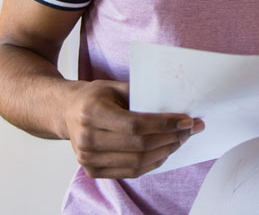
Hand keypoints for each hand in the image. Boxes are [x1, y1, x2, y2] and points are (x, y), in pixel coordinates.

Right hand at [62, 80, 203, 178]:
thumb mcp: (114, 87)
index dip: (164, 124)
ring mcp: (87, 159)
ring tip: (182, 139)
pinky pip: (131, 172)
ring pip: (137, 162)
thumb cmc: (95, 96)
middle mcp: (86, 139)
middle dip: (171, 137)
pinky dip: (153, 163)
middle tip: (191, 129)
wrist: (67, 112)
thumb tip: (177, 103)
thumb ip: (141, 95)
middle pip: (139, 146)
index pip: (135, 125)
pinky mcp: (93, 171)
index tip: (187, 120)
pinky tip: (166, 151)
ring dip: (166, 151)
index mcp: (91, 113)